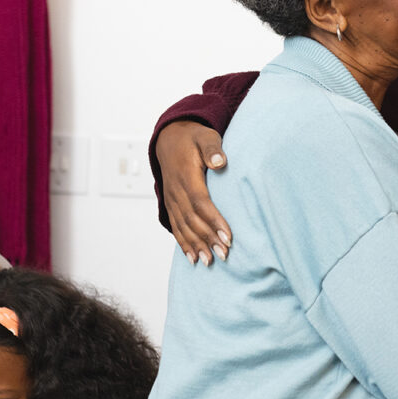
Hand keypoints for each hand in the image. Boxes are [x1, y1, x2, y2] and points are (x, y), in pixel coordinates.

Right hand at [158, 121, 232, 264]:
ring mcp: (171, 199)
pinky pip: (175, 226)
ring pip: (183, 226)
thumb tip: (219, 162)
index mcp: (186, 175)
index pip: (201, 202)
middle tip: (224, 254)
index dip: (214, 220)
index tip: (228, 236)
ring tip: (209, 262)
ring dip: (196, 245)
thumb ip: (213, 148)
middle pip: (192, 219)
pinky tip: (193, 258)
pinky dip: (184, 243)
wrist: (169, 138)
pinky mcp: (171, 204)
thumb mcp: (206, 137)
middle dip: (208, 238)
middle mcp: (176, 190)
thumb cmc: (193, 138)